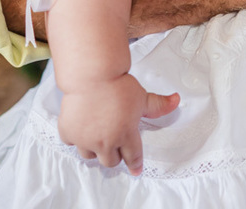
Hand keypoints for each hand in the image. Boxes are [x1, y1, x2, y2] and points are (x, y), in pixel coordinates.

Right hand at [58, 74, 179, 174]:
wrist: (92, 76)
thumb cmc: (117, 85)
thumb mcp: (142, 96)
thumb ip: (158, 105)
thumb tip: (176, 101)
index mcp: (126, 134)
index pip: (133, 156)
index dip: (135, 164)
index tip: (135, 170)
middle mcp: (106, 142)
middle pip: (111, 162)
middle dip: (114, 155)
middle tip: (114, 144)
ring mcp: (86, 139)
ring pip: (90, 156)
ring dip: (94, 149)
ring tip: (96, 137)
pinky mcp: (69, 132)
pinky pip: (71, 142)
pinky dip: (74, 137)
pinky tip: (80, 128)